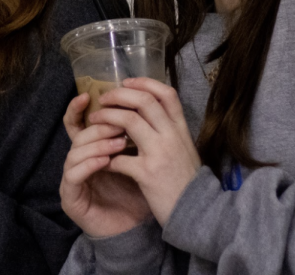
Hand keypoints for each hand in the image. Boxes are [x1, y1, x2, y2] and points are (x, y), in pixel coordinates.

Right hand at [60, 92, 151, 236]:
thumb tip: (143, 105)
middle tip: (120, 123)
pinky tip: (105, 161)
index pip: (77, 124)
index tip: (89, 94)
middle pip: (78, 134)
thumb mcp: (138, 161)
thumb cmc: (135, 194)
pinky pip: (73, 175)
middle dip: (99, 126)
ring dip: (97, 144)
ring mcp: (71, 179)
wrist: (134, 231)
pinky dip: (89, 165)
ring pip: (75, 152)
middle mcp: (77, 162)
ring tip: (119, 143)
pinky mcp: (70, 197)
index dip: (77, 108)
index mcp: (90, 150)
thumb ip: (133, 137)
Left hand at [90, 78, 200, 224]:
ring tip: (95, 120)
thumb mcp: (184, 149)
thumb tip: (149, 112)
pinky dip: (107, 157)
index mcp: (180, 129)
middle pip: (144, 101)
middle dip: (119, 95)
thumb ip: (170, 130)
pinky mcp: (147, 174)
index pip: (166, 94)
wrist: (199, 213)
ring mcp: (160, 153)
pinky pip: (120, 158)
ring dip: (107, 117)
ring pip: (129, 121)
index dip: (144, 83)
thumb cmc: (187, 181)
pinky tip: (102, 161)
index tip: (127, 82)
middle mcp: (172, 136)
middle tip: (104, 98)